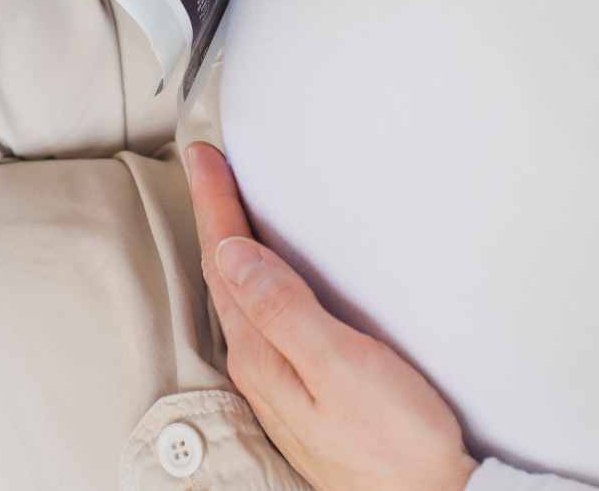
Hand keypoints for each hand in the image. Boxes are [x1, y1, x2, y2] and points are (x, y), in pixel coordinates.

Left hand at [183, 142, 479, 490]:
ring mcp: (279, 383)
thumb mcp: (342, 367)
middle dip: (215, 215)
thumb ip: (286, 309)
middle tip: (206, 165)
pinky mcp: (303, 392)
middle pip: (225, 275)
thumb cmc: (397, 442)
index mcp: (263, 354)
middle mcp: (260, 368)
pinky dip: (256, 280)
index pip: (227, 261)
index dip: (215, 204)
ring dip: (231, 247)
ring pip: (240, 297)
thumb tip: (234, 254)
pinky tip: (264, 278)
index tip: (202, 155)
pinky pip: (262, 318)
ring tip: (225, 208)